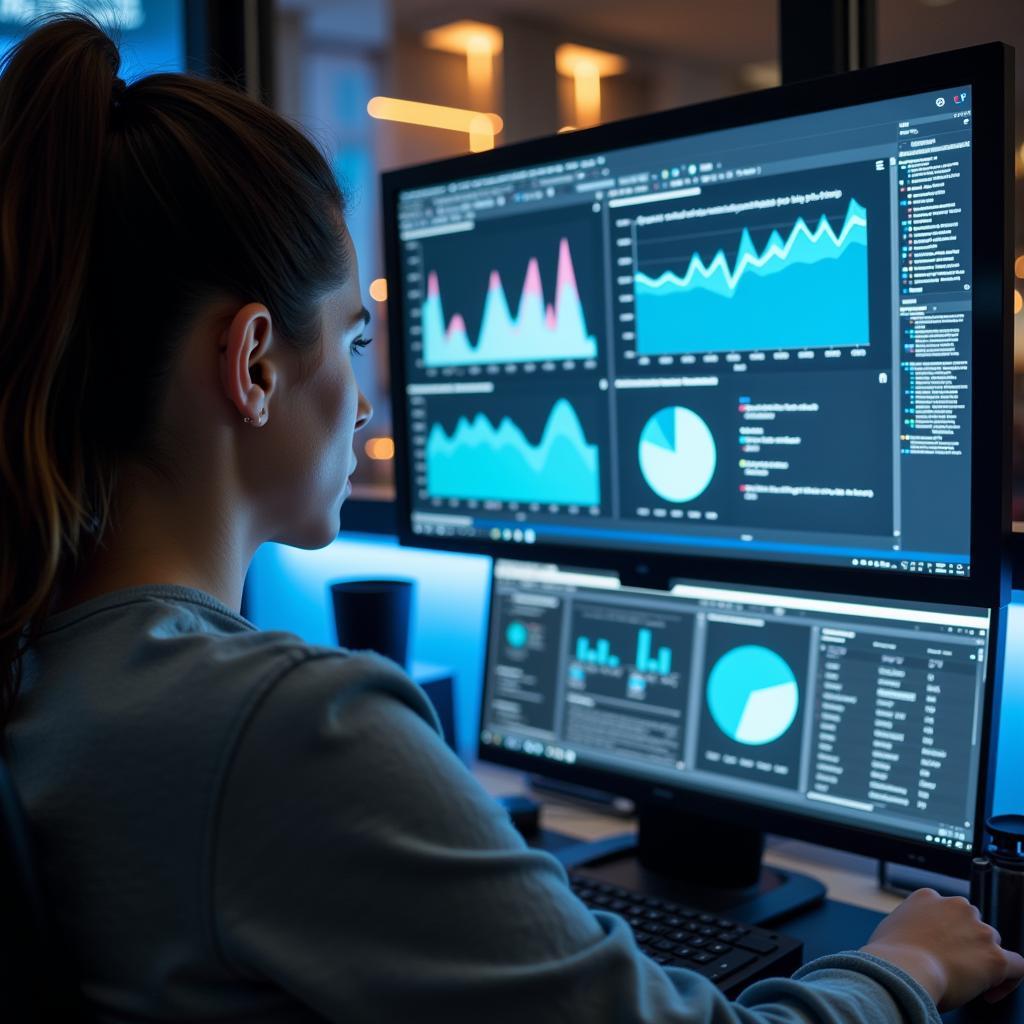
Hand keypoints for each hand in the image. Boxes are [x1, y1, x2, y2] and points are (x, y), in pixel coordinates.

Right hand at [861, 887, 1023, 1010]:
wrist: (902, 970)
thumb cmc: (889, 956)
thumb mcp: (891, 926)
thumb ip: (909, 924)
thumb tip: (911, 939)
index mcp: (927, 897)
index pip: (945, 910)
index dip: (944, 932)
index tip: (938, 950)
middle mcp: (956, 906)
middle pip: (971, 923)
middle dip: (965, 943)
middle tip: (950, 965)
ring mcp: (979, 930)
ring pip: (992, 943)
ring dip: (982, 959)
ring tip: (967, 982)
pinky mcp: (995, 956)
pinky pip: (1016, 966)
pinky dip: (1008, 980)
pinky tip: (992, 990)